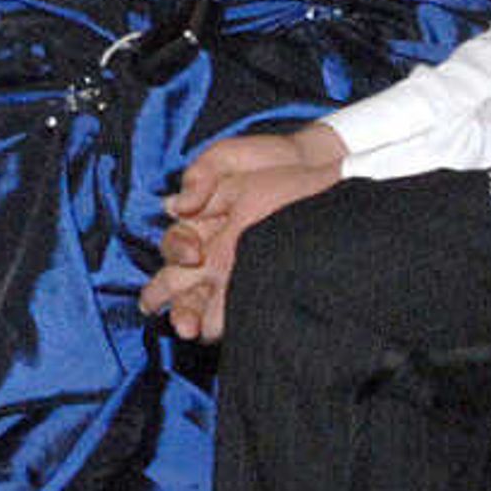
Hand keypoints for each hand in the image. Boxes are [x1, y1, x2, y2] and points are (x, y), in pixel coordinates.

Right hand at [138, 123, 344, 342]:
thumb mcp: (227, 157)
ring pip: (204, 300)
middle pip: (182, 283)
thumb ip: (199, 176)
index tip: (194, 255)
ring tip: (195, 333)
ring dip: (195, 317)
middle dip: (178, 303)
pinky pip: (240, 303)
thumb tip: (174, 206)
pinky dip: (232, 319)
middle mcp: (211, 249)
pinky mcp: (262, 278)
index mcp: (197, 221)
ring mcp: (235, 267)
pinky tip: (231, 330)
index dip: (179, 251)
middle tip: (182, 322)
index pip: (174, 245)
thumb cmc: (267, 159)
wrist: (316, 165)